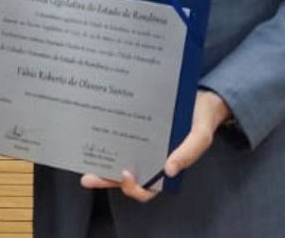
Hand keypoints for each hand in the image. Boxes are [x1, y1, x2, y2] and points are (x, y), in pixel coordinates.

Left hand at [81, 89, 231, 202]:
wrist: (201, 96)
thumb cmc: (201, 118)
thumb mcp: (200, 135)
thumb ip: (189, 152)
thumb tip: (169, 170)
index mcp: (165, 167)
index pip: (147, 188)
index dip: (134, 187)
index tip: (125, 174)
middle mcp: (149, 158)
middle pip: (125, 175)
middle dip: (105, 179)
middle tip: (89, 178)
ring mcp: (140, 143)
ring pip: (117, 157)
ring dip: (100, 160)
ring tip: (82, 157)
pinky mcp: (134, 127)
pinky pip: (118, 137)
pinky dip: (107, 137)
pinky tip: (93, 131)